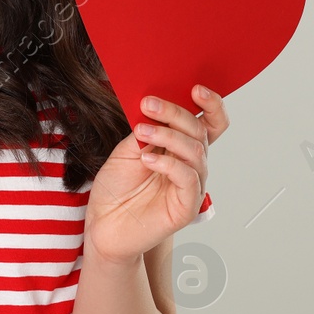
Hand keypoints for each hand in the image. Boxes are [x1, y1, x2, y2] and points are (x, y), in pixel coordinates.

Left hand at [83, 86, 229, 263]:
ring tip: (142, 131)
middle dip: (175, 113)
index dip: (211, 105)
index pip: (209, 123)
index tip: (195, 88)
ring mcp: (191, 186)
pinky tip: (147, 159)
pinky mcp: (186, 207)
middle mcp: (191, 165)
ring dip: (168, 136)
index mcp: (181, 149)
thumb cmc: (116, 188)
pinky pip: (188, 178)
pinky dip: (168, 163)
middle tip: (149, 104)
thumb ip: (147, 129)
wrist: (102, 224)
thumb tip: (157, 105)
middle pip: (199, 131)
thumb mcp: (128, 149)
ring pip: (196, 152)